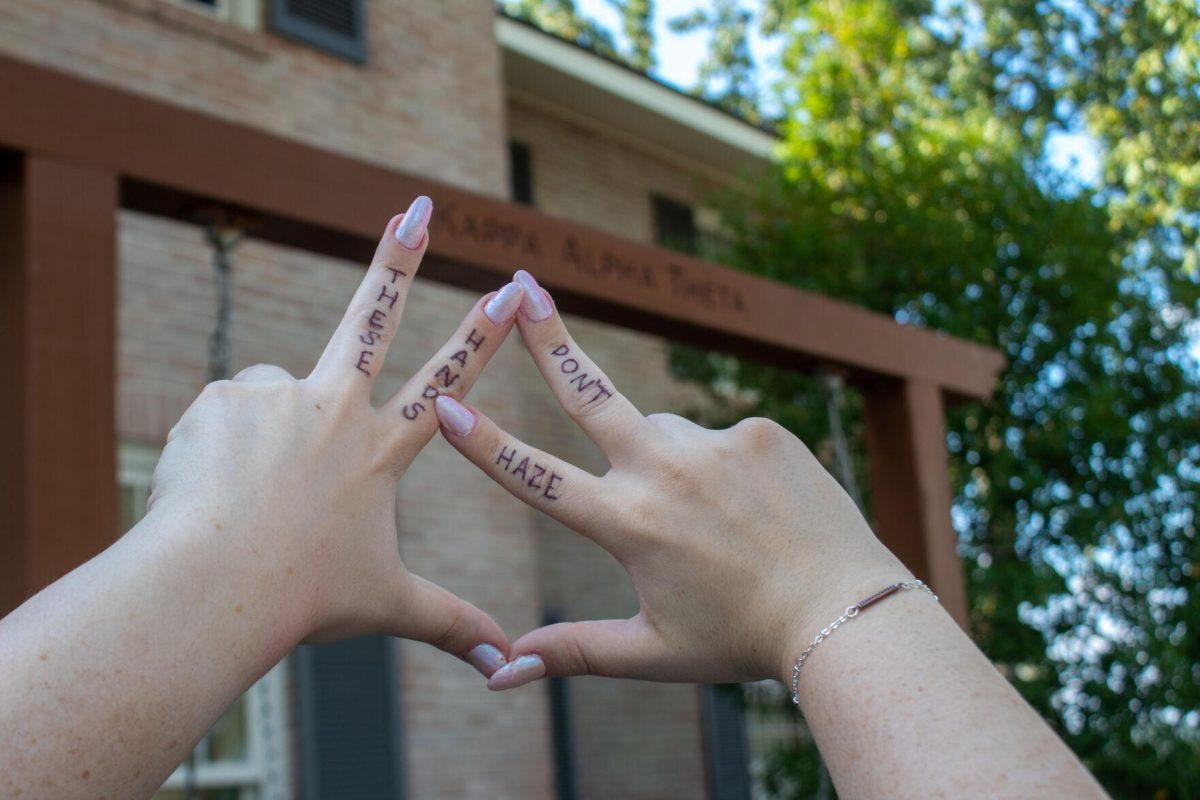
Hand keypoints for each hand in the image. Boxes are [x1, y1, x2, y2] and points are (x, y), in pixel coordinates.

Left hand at [148, 197, 524, 676]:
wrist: (215, 589)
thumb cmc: (305, 597)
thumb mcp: (387, 605)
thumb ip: (450, 625)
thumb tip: (507, 669)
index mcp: (383, 449)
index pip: (451, 381)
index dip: (486, 333)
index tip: (514, 286)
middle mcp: (339, 408)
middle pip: (375, 316)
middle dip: (401, 255)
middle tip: (419, 204)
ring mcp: (282, 397)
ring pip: (274, 404)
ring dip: (264, 443)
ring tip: (249, 501)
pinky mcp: (227, 397)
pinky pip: (223, 416)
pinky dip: (217, 450)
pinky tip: (213, 490)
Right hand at [434, 270, 912, 688]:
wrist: (847, 612)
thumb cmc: (742, 640)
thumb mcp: (652, 651)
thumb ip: (572, 653)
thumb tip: (497, 676)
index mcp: (631, 524)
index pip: (539, 478)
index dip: (484, 443)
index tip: (444, 402)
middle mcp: (667, 472)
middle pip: (590, 393)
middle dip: (549, 338)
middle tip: (521, 284)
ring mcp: (717, 445)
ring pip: (662, 433)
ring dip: (662, 461)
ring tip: (710, 523)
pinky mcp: (760, 431)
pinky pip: (718, 439)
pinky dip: (719, 467)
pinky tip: (751, 508)